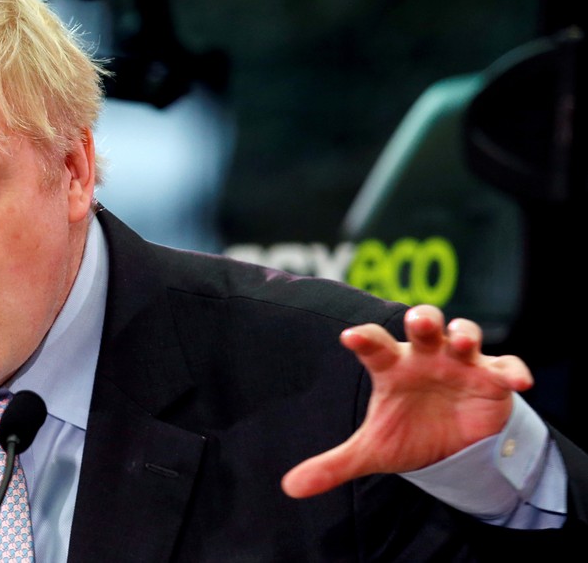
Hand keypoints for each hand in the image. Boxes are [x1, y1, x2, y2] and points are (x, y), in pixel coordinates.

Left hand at [281, 304, 532, 497]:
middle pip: (424, 325)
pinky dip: (511, 370)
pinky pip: (505, 366)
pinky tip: (516, 381)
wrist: (451, 446)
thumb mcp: (373, 450)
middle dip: (423, 319)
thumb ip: (334, 464)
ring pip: (464, 334)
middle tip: (418, 323)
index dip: (364, 339)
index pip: (374, 346)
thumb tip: (290, 487)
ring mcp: (460, 363)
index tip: (349, 337)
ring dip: (464, 334)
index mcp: (392, 366)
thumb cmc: (407, 431)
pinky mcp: (492, 378)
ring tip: (462, 342)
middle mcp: (425, 356)